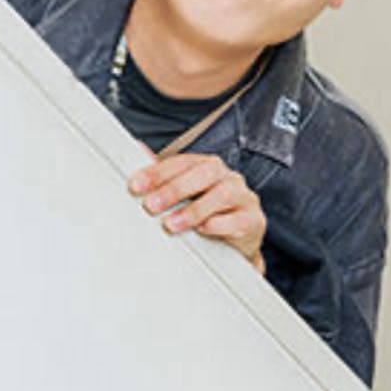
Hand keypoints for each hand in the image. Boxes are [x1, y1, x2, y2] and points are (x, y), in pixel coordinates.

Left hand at [128, 153, 266, 274]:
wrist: (238, 242)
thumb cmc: (209, 213)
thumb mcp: (185, 194)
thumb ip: (163, 174)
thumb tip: (138, 148)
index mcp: (208, 166)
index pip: (183, 162)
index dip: (158, 172)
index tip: (136, 186)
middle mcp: (228, 177)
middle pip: (204, 173)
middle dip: (174, 188)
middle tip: (151, 205)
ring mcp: (244, 197)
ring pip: (223, 194)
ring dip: (193, 210)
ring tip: (171, 224)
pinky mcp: (253, 220)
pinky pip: (238, 220)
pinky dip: (218, 225)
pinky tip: (202, 230)